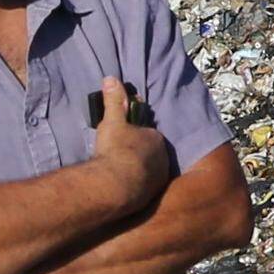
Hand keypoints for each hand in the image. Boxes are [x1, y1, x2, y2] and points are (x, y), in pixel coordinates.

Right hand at [85, 78, 178, 200]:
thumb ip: (114, 101)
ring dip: (138, 170)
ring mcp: (159, 178)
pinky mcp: (153, 195)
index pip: (147, 132)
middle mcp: (163, 158)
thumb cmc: (116, 150)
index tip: (122, 138)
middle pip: (149, 152)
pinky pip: (145, 187)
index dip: (134, 134)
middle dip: (137, 153)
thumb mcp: (112, 122)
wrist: (116, 186)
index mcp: (156, 138)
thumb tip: (111, 78)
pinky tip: (123, 187)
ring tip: (119, 173)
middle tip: (118, 156)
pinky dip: (136, 186)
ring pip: (149, 170)